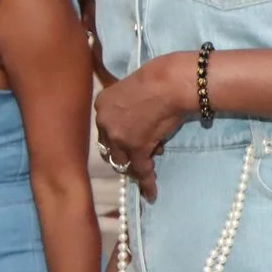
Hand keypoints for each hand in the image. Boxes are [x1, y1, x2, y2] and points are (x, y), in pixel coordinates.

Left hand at [95, 53, 193, 201]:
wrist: (170, 82)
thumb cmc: (158, 78)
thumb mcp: (132, 88)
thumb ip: (128, 106)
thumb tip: (138, 121)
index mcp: (102, 104)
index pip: (105, 129)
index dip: (117, 137)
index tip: (125, 142)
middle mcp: (104, 122)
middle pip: (110, 147)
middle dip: (122, 154)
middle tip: (135, 159)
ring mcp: (119, 137)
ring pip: (123, 161)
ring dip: (134, 167)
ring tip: (145, 172)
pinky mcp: (136, 148)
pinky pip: (141, 170)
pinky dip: (146, 183)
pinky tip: (151, 193)